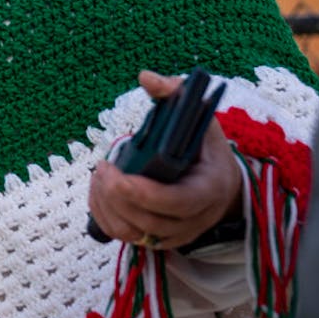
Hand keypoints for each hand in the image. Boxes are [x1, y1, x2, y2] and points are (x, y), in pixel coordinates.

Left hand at [88, 70, 242, 250]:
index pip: (179, 202)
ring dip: (106, 205)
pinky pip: (124, 236)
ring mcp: (177, 234)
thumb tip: (146, 77)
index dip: (146, 194)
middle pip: (150, 221)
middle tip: (103, 167)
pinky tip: (99, 191)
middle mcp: (196, 218)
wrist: (219, 181)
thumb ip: (175, 93)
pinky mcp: (159, 240)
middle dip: (117, 195)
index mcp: (210, 187)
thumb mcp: (198, 115)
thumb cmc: (204, 144)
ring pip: (132, 233)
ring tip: (100, 175)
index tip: (118, 176)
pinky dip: (103, 215)